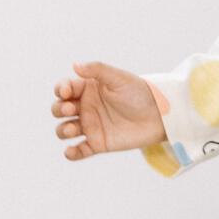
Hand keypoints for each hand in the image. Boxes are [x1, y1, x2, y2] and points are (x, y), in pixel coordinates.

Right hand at [51, 61, 166, 159]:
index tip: (66, 92)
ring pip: (64, 130)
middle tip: (70, 109)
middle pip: (59, 109)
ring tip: (73, 129)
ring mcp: (91, 126)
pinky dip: (71, 153)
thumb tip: (74, 65)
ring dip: (62, 131)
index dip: (61, 90)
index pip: (65, 89)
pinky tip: (71, 151)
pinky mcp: (98, 143)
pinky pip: (79, 151)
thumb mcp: (118, 78)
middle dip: (59, 110)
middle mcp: (86, 107)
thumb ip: (97, 70)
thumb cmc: (140, 92)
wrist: (159, 114)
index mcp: (88, 89)